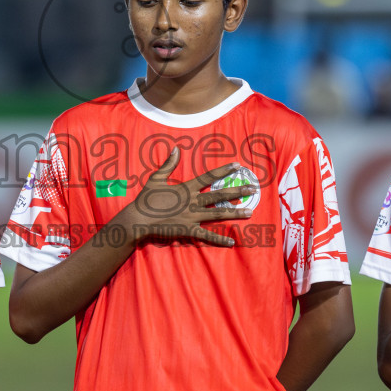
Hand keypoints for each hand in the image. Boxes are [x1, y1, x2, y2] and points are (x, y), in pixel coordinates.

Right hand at [113, 148, 257, 248]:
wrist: (137, 219)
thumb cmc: (146, 199)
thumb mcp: (156, 178)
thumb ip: (168, 164)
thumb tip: (176, 149)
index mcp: (186, 188)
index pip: (209, 177)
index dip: (224, 171)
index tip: (238, 166)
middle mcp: (192, 201)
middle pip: (219, 194)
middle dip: (237, 191)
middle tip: (253, 189)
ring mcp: (192, 216)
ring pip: (218, 213)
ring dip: (235, 212)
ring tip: (250, 211)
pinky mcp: (188, 230)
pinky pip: (207, 236)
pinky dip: (219, 239)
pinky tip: (232, 242)